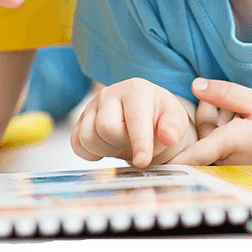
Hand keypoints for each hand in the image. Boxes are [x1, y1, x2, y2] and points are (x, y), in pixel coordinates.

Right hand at [70, 78, 194, 167]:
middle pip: (106, 128)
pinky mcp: (80, 121)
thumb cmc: (160, 118)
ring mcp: (92, 106)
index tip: (143, 161)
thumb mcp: (175, 120)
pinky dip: (91, 153)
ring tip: (121, 144)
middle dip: (122, 144)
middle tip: (134, 144)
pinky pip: (76, 144)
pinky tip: (107, 147)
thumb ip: (174, 128)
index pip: (134, 119)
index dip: (139, 143)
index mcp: (136, 90)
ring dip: (106, 150)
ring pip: (88, 137)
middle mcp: (109, 93)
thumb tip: (169, 136)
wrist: (144, 117)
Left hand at [169, 79, 251, 165]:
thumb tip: (194, 85)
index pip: (192, 155)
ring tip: (236, 114)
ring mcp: (232, 167)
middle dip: (204, 118)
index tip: (149, 164)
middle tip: (222, 105)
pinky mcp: (238, 168)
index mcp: (228, 144)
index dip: (171, 159)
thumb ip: (224, 92)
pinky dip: (222, 136)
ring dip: (214, 127)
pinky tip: (238, 124)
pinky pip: (220, 151)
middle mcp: (226, 160)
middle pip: (199, 141)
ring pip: (209, 145)